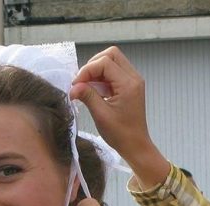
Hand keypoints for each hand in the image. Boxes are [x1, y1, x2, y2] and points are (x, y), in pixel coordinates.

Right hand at [71, 46, 170, 188]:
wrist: (136, 146)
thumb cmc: (121, 135)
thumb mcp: (101, 115)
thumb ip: (87, 96)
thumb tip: (73, 87)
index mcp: (129, 84)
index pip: (104, 63)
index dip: (87, 71)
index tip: (76, 85)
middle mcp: (133, 78)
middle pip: (110, 55)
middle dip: (93, 65)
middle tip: (82, 82)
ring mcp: (133, 81)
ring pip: (112, 62)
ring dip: (96, 71)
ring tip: (86, 87)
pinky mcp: (130, 86)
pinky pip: (114, 72)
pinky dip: (102, 78)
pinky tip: (94, 91)